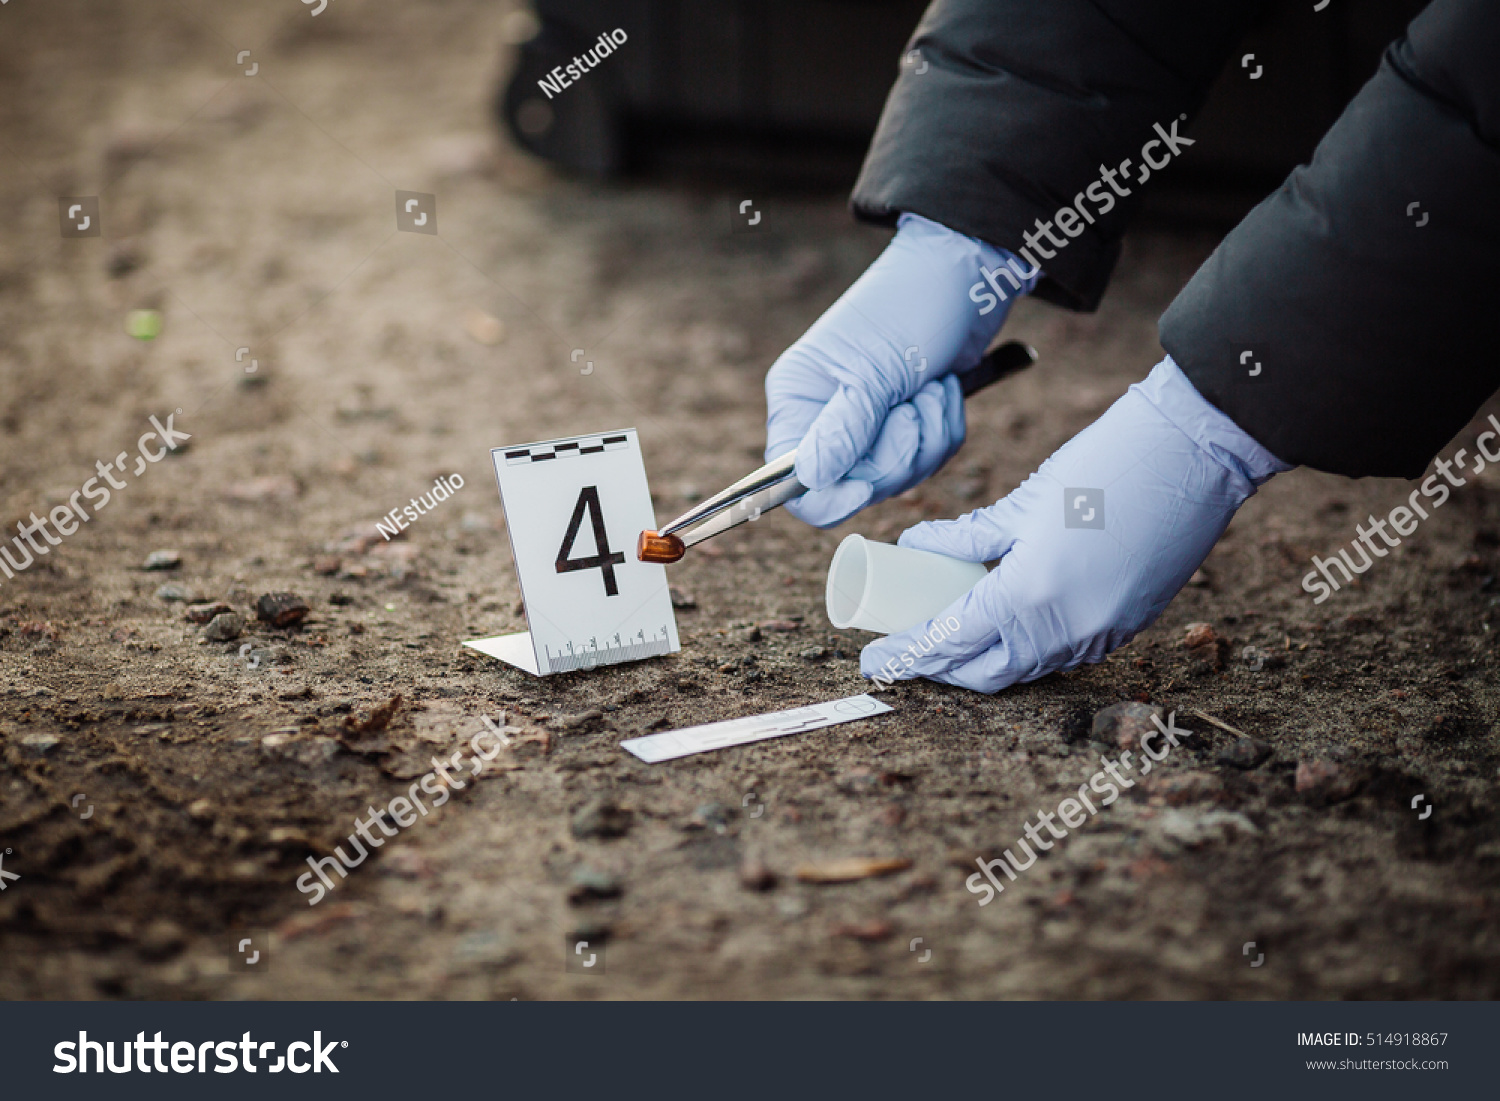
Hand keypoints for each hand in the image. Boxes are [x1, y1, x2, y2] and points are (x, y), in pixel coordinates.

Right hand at [765, 214, 1029, 527]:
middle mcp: (825, 417)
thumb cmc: (908, 307)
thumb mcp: (874, 370)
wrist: (966, 276)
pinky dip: (943, 428)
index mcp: (798, 399)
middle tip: (912, 407)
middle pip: (851, 484)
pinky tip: (943, 389)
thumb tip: (810, 481)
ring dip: (926, 435)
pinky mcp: (905, 425)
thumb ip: (842, 429)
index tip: (862, 489)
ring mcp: (867, 424)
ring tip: (932, 388)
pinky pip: (926, 459)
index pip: (787, 479)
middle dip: (895, 453)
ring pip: (896, 476)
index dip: (824, 496)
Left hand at [860, 357, 1290, 691]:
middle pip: (986, 672)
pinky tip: (1005, 628)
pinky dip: (1026, 650)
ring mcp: (1103, 632)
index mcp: (1030, 594)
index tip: (873, 658)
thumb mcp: (1023, 501)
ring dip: (985, 662)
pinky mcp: (1128, 625)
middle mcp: (1066, 627)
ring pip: (1027, 669)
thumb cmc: (1107, 464)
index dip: (908, 654)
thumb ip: (966, 535)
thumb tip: (915, 547)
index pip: (951, 641)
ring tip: (949, 639)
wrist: (1197, 453)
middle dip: (941, 669)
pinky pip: (1062, 654)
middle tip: (906, 651)